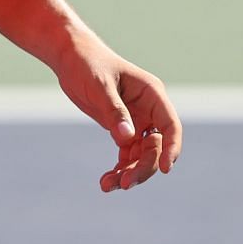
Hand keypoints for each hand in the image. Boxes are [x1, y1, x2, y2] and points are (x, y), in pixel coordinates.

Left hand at [51, 32, 182, 192]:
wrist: (70, 58)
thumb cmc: (87, 64)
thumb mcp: (99, 86)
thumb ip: (114, 112)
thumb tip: (127, 138)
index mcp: (152, 95)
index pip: (170, 125)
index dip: (172, 147)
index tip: (166, 168)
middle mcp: (148, 110)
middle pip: (156, 147)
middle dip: (144, 167)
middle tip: (125, 183)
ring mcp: (136, 121)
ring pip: (141, 156)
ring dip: (129, 172)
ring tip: (108, 185)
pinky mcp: (122, 129)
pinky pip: (126, 156)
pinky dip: (119, 169)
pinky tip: (106, 181)